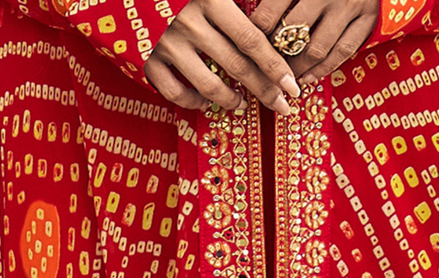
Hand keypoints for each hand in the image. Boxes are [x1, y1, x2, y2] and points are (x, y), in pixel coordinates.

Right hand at [145, 0, 301, 114]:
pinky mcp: (146, 58)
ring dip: (230, 99)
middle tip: (281, 106)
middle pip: (236, 66)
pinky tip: (205, 101)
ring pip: (208, 84)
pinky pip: (174, 92)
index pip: (251, 40)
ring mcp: (166, 43)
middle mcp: (189, 22)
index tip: (292, 86)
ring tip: (241, 104)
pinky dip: (192, 101)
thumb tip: (271, 5)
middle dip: (263, 90)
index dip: (274, 66)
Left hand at [250, 0, 379, 85]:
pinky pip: (343, 52)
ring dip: (297, 67)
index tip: (248, 39)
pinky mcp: (369, 20)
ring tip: (283, 77)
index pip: (273, 8)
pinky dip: (323, 69)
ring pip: (318, 48)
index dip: (258, 29)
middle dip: (276, 54)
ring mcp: (351, 7)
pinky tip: (307, 78)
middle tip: (263, 65)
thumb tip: (253, 10)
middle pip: (295, 32)